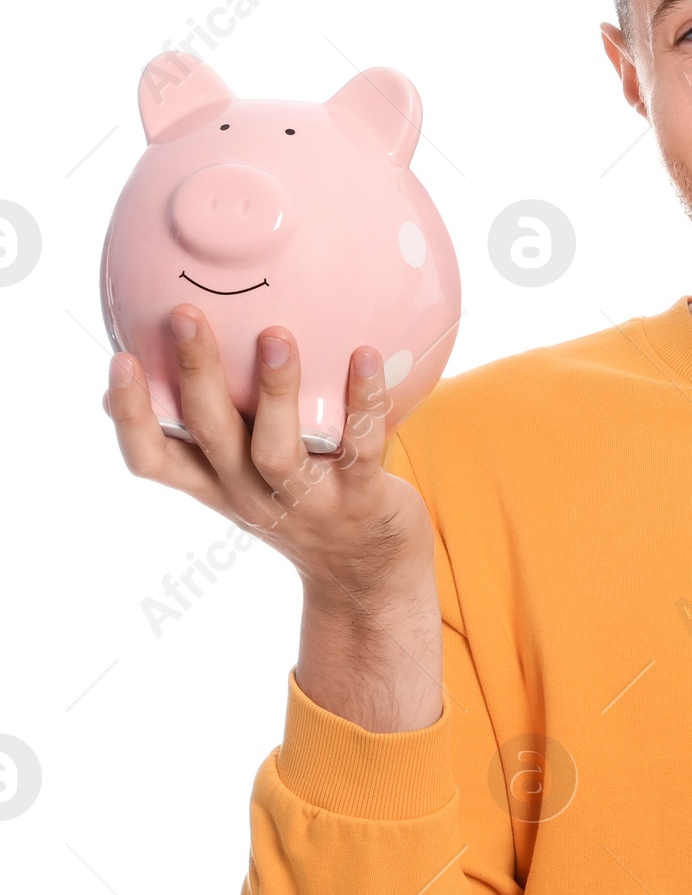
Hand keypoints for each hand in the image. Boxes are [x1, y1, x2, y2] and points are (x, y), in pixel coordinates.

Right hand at [105, 306, 441, 731]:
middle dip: (195, 373)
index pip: (154, 459)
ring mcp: (307, 502)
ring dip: (275, 391)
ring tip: (276, 335)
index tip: (121, 359)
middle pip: (211, 435)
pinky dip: (363, 402)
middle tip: (187, 314)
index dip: (132, 415)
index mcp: (217, 485)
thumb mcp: (242, 483)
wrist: (368, 580)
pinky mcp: (362, 500)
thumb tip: (135, 382)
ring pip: (277, 449)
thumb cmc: (299, 507)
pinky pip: (361, 448)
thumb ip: (204, 440)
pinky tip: (366, 355)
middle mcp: (252, 495)